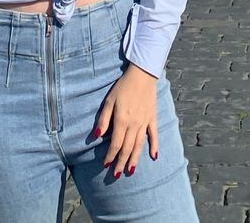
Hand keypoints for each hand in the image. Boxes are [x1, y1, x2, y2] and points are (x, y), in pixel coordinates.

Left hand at [92, 63, 158, 178]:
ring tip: (130, 171)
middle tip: (117, 175)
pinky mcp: (153, 118)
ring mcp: (145, 122)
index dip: (110, 156)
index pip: (115, 144)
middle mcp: (134, 125)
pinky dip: (154, 146)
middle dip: (121, 163)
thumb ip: (103, 119)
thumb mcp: (109, 101)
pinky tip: (153, 157)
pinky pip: (154, 135)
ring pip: (139, 146)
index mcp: (122, 121)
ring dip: (134, 159)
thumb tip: (95, 136)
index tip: (106, 165)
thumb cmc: (123, 86)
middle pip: (127, 148)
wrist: (143, 74)